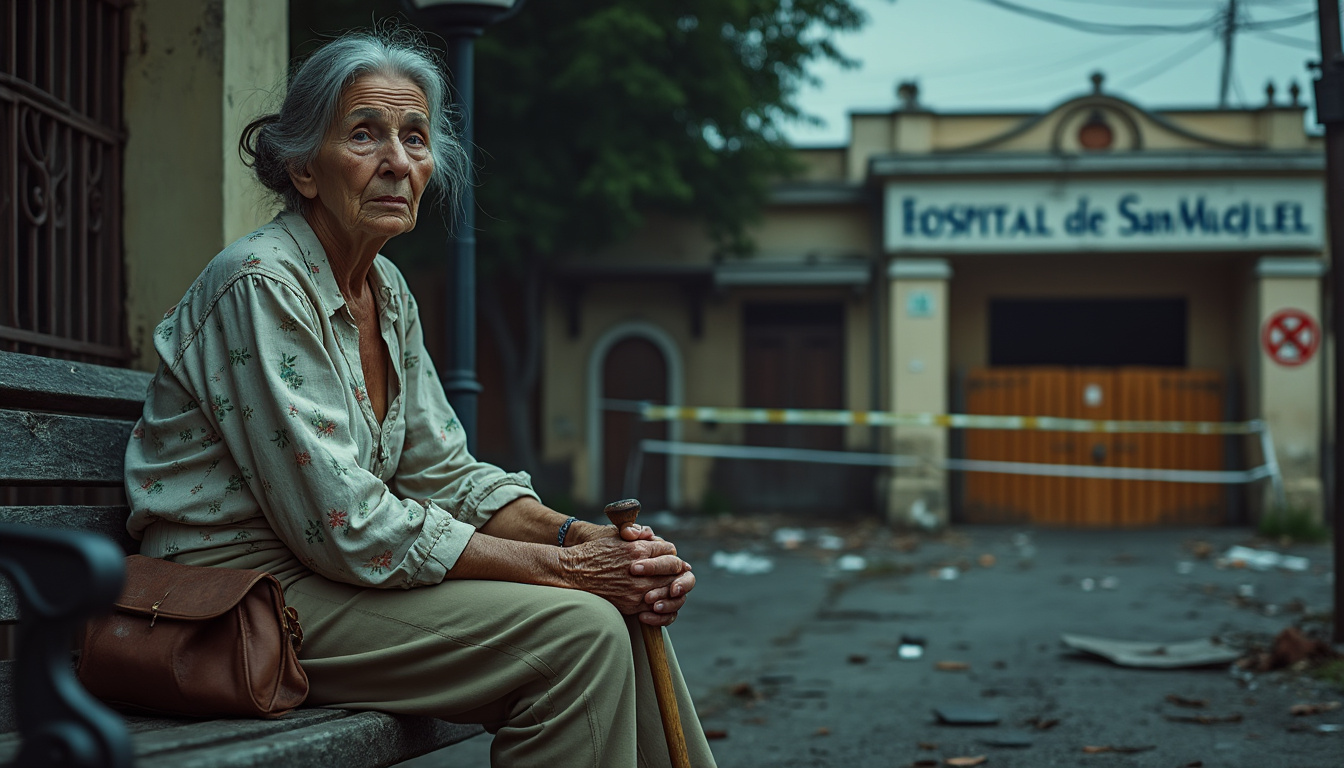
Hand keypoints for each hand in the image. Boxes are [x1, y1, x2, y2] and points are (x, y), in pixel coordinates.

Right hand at [558, 529, 689, 621]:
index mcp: (638, 549)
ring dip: (671, 586)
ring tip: (670, 585)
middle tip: (678, 572)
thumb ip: (640, 537)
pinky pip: (655, 605)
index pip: (669, 552)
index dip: (672, 555)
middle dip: (676, 571)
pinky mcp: (631, 604)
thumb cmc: (595, 551)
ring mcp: (636, 589)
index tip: (672, 558)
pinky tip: (657, 597)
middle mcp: (640, 570)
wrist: (574, 572)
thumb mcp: (618, 537)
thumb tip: (658, 541)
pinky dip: (661, 601)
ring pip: (667, 589)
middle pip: (672, 571)